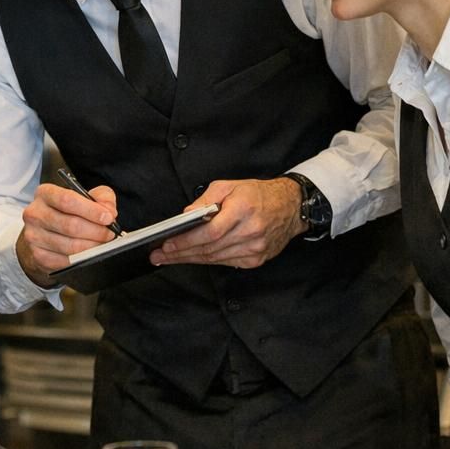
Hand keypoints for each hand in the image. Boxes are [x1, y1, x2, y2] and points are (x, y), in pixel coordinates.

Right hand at [15, 181, 119, 286]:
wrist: (45, 232)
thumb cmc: (66, 212)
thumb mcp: (84, 197)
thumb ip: (100, 197)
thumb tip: (109, 210)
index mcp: (45, 194)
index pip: (67, 200)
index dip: (91, 210)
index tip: (108, 217)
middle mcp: (35, 213)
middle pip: (70, 225)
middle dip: (96, 231)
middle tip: (109, 234)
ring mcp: (34, 236)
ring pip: (70, 246)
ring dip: (92, 247)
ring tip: (102, 244)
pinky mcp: (38, 255)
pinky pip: (66, 261)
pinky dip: (82, 259)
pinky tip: (89, 254)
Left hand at [149, 177, 303, 268]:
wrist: (290, 206)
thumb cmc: (258, 194)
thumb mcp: (228, 186)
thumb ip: (205, 200)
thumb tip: (186, 215)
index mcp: (242, 210)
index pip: (209, 232)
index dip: (185, 241)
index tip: (167, 244)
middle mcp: (250, 232)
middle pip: (209, 249)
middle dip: (180, 253)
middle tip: (159, 256)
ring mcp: (255, 249)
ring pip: (215, 259)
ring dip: (190, 259)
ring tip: (170, 258)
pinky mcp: (256, 259)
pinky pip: (226, 263)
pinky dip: (208, 260)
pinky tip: (193, 258)